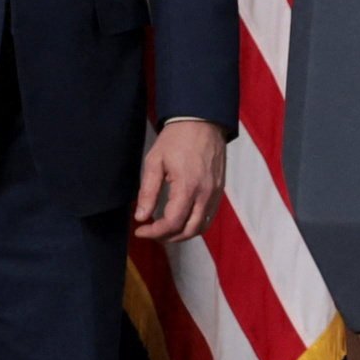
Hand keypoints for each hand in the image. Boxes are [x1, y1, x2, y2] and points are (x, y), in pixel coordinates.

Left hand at [132, 119, 227, 242]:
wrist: (202, 121)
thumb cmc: (176, 139)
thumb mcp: (154, 162)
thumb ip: (148, 192)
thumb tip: (141, 216)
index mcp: (187, 187)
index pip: (172, 223)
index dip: (154, 232)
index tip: (140, 229)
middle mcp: (205, 194)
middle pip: (188, 231)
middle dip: (167, 237)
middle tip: (151, 232)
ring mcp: (215, 193)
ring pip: (201, 227)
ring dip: (182, 234)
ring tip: (165, 229)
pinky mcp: (219, 190)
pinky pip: (209, 216)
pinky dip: (194, 224)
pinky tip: (181, 219)